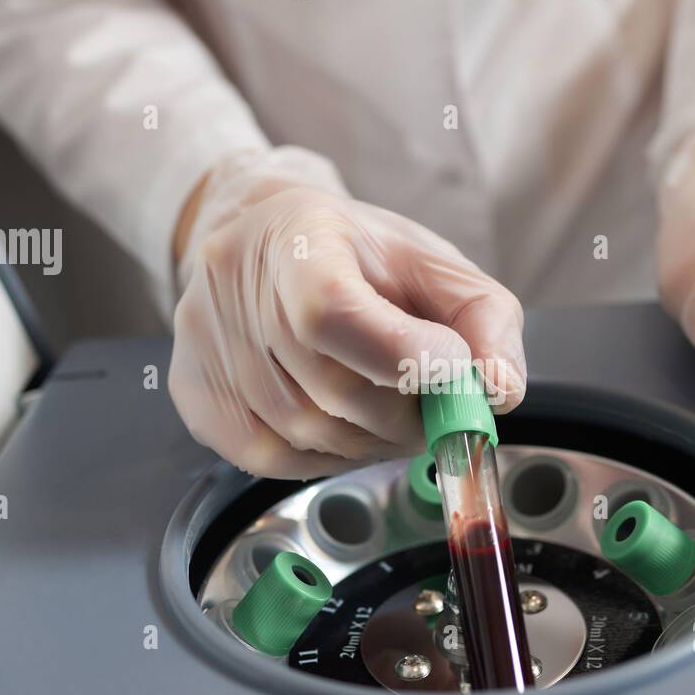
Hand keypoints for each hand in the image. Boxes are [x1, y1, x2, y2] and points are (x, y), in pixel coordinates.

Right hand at [168, 149, 525, 477]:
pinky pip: (272, 459)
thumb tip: (499, 391)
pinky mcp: (194, 395)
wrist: (271, 242)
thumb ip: (485, 320)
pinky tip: (346, 426)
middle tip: (430, 406)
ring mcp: (204, 345)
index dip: (403, 358)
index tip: (452, 369)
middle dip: (402, 415)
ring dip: (370, 441)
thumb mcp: (434, 265)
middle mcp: (232, 286)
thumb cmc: (359, 257)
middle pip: (331, 389)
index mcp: (296, 236)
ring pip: (307, 433)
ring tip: (389, 411)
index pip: (332, 313)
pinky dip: (327, 457)